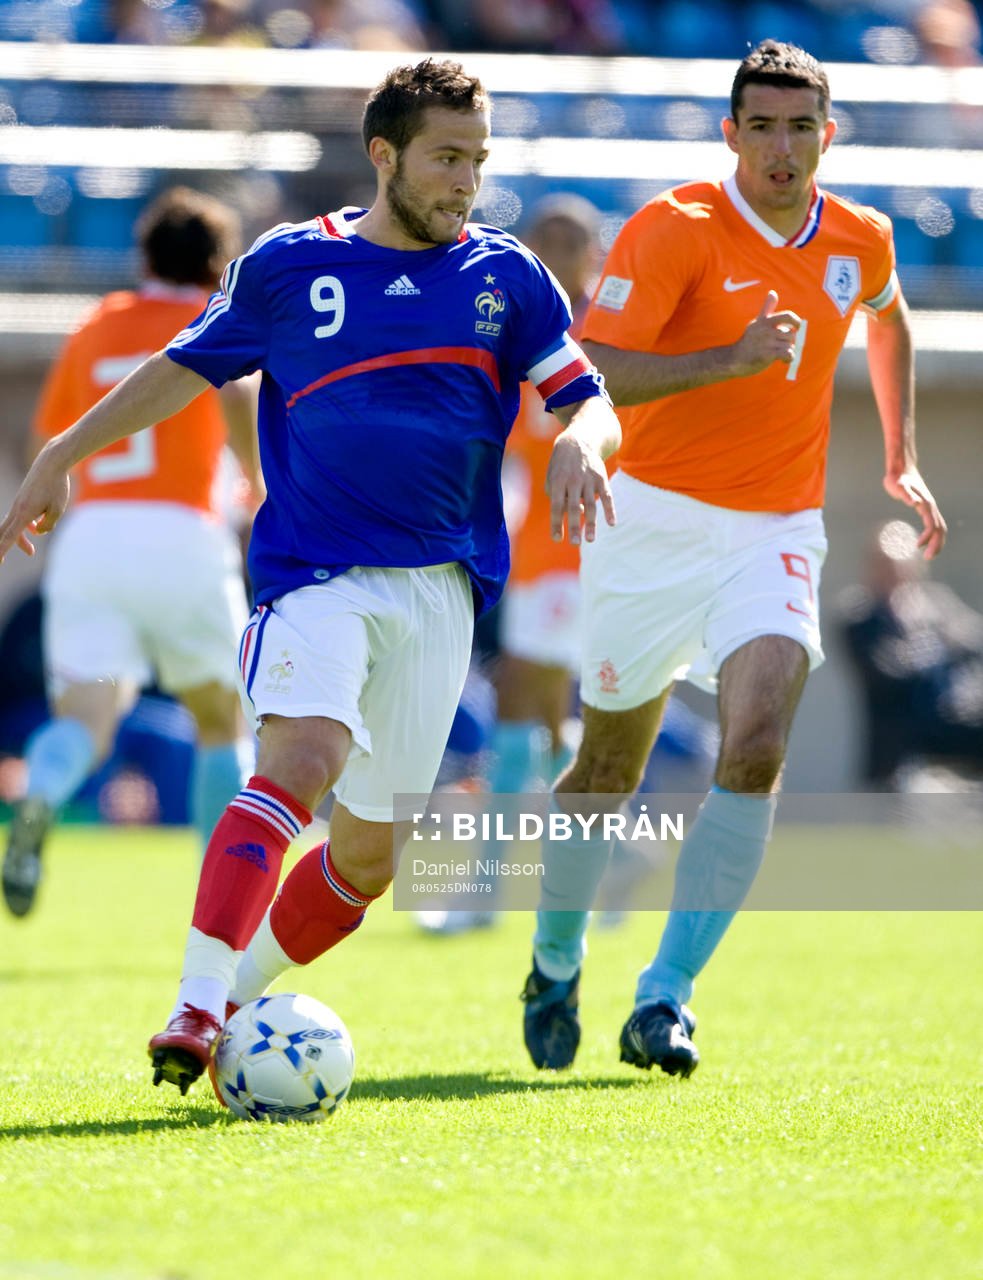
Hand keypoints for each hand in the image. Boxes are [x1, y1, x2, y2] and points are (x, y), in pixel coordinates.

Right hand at [0, 448, 71, 563]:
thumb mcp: (57, 510)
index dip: (2, 550)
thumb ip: (47, 525)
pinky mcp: (23, 499)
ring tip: (30, 551)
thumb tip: (38, 531)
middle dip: (5, 547)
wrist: (51, 463)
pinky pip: (20, 517)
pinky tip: (37, 527)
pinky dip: (27, 525)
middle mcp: (17, 509)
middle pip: (7, 533)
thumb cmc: (56, 486)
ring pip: (14, 526)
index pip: (10, 537)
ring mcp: (19, 503)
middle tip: (1, 563)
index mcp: (24, 514)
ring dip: (21, 539)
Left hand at [545, 433, 615, 544]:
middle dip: (574, 526)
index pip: (556, 506)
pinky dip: (610, 510)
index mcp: (558, 482)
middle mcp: (573, 481)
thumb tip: (574, 515)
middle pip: (573, 507)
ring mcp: (588, 480)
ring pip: (590, 504)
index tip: (557, 539)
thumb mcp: (552, 478)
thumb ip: (558, 498)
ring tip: (590, 540)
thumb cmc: (561, 467)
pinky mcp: (601, 478)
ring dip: (591, 523)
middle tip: (575, 543)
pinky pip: (607, 496)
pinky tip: (611, 523)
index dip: (556, 523)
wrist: (577, 442)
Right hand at [729, 290, 801, 377]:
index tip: (797, 327)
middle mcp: (766, 330)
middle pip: (790, 334)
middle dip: (789, 342)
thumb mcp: (757, 323)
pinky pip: (787, 353)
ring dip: (788, 351)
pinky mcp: (767, 354)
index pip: (787, 316)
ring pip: (789, 345)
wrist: (734, 359)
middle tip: (781, 347)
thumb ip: (766, 308)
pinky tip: (785, 360)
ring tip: (780, 355)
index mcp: (765, 321)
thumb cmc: (749, 341)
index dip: (796, 321)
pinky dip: (790, 358)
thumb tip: (773, 293)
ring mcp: (767, 342)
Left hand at [883, 467, 946, 559]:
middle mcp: (930, 507)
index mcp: (926, 504)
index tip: (917, 547)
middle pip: (940, 529)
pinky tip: (925, 543)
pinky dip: (933, 536)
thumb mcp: (898, 486)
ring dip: (937, 542)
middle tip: (928, 558)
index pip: (932, 525)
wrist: (901, 469)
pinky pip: (934, 524)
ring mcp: (929, 507)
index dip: (927, 537)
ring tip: (929, 555)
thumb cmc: (897, 478)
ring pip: (939, 527)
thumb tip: (914, 503)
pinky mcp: (925, 508)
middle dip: (936, 544)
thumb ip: (906, 494)